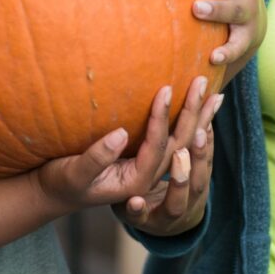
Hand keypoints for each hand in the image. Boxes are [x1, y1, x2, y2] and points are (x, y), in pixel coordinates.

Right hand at [32, 75, 214, 214]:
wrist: (59, 193)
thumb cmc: (63, 181)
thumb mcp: (75, 172)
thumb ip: (97, 157)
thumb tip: (121, 134)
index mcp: (134, 181)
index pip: (156, 146)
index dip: (162, 117)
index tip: (167, 88)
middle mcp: (148, 177)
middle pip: (179, 144)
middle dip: (193, 112)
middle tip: (203, 81)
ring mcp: (150, 169)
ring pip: (183, 144)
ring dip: (200, 118)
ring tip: (215, 94)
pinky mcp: (147, 160)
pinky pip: (176, 142)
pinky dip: (192, 124)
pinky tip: (200, 107)